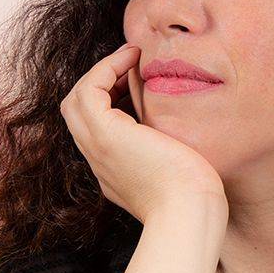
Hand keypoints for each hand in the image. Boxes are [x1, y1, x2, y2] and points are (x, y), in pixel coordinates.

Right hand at [60, 43, 226, 223]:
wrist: (190, 215)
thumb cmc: (197, 197)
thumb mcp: (179, 168)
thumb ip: (169, 148)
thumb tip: (178, 123)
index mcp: (116, 171)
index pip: (97, 128)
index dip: (111, 99)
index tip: (137, 81)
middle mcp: (100, 162)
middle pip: (76, 113)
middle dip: (99, 83)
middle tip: (130, 65)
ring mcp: (98, 150)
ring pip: (76, 101)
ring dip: (100, 72)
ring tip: (130, 57)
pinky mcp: (106, 136)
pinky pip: (89, 91)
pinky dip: (106, 68)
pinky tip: (132, 60)